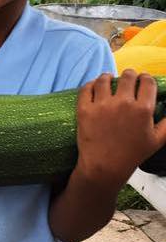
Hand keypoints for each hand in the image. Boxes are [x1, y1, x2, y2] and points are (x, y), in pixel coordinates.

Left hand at [75, 70, 165, 187]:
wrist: (103, 166)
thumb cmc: (132, 154)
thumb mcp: (157, 140)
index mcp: (143, 109)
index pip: (147, 81)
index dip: (146, 78)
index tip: (143, 80)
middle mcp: (123, 103)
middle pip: (127, 76)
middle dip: (129, 75)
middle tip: (127, 79)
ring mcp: (102, 106)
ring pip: (105, 79)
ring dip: (108, 77)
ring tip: (108, 79)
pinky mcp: (84, 110)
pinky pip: (86, 88)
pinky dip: (91, 85)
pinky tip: (94, 87)